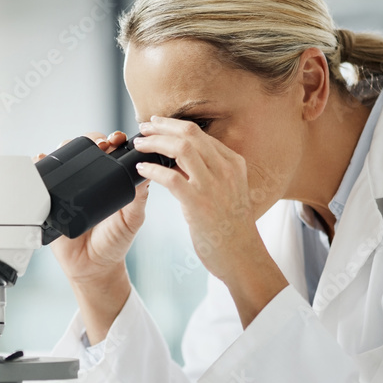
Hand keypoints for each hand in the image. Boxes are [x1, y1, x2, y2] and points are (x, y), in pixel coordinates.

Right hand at [38, 131, 149, 341]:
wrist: (93, 267)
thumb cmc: (115, 242)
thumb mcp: (133, 218)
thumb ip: (138, 197)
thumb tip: (144, 172)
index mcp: (110, 180)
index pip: (110, 152)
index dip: (113, 141)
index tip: (117, 140)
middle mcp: (89, 180)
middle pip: (85, 149)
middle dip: (91, 140)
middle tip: (99, 145)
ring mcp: (69, 188)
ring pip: (63, 158)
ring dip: (65, 147)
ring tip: (70, 147)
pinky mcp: (52, 199)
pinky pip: (42, 178)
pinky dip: (39, 164)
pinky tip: (42, 158)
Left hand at [133, 117, 287, 325]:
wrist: (243, 257)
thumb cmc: (232, 229)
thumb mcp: (229, 192)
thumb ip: (210, 174)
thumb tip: (180, 162)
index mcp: (233, 163)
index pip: (200, 133)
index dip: (173, 126)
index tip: (156, 125)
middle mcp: (225, 170)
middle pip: (189, 134)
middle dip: (161, 127)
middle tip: (143, 127)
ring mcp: (213, 186)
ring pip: (180, 149)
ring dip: (154, 143)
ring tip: (139, 145)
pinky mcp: (199, 204)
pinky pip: (171, 178)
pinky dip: (152, 170)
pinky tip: (141, 170)